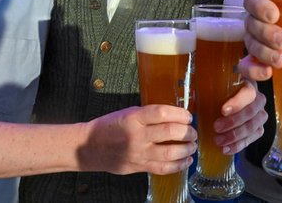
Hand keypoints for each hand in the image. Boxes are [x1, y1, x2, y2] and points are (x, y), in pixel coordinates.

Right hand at [81, 105, 196, 175]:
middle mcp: (136, 135)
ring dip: (186, 149)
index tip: (188, 116)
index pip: (162, 113)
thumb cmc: (109, 126)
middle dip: (187, 132)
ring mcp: (138, 153)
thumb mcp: (127, 113)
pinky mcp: (138, 166)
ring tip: (192, 145)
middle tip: (192, 132)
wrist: (89, 146)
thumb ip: (149, 115)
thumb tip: (175, 116)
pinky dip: (178, 165)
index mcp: (133, 117)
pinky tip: (186, 160)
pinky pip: (163, 168)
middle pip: (170, 132)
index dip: (180, 114)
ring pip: (169, 152)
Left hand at [213, 81, 266, 153]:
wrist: (225, 101)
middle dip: (233, 122)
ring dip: (235, 136)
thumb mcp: (214, 82)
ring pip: (253, 126)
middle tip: (216, 127)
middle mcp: (258, 99)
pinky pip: (252, 138)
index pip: (249, 93)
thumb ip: (209, 82)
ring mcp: (260, 115)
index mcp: (248, 84)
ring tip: (218, 141)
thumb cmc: (219, 90)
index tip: (223, 110)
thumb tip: (193, 92)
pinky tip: (226, 149)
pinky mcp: (258, 129)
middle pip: (251, 112)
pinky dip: (238, 145)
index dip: (238, 102)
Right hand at [238, 0, 281, 81]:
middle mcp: (257, 21)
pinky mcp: (254, 61)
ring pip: (250, 44)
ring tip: (281, 60)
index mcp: (269, 4)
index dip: (259, 6)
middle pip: (251, 24)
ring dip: (264, 53)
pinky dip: (254, 70)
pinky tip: (268, 73)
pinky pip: (246, 66)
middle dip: (266, 33)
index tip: (274, 15)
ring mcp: (254, 41)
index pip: (253, 0)